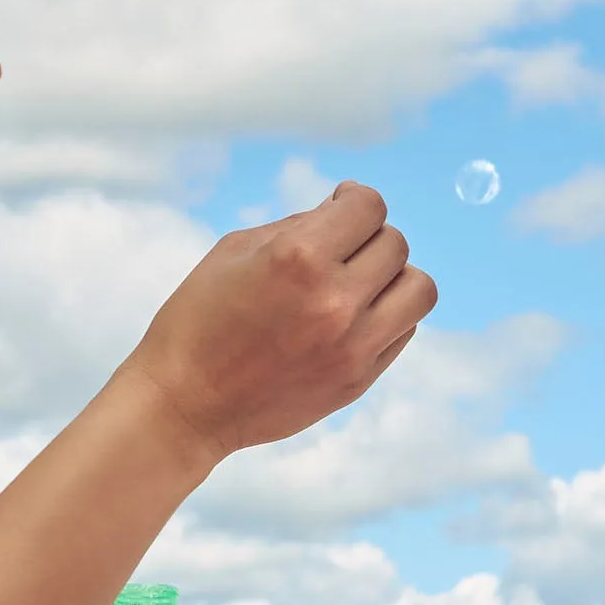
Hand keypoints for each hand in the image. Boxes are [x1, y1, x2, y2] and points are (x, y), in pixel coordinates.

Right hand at [124, 184, 435, 464]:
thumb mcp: (235, 251)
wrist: (186, 405)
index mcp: (299, 258)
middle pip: (396, 245)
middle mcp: (335, 301)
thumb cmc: (198, 319)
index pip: (369, 207)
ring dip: (395, 277)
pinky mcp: (358, 380)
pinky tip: (351, 317)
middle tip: (341, 248)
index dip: (355, 199)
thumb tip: (344, 210)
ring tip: (362, 282)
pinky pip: (403, 331)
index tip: (340, 205)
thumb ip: (298, 225)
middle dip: (369, 236)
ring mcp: (353, 346)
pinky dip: (387, 315)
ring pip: (418, 290)